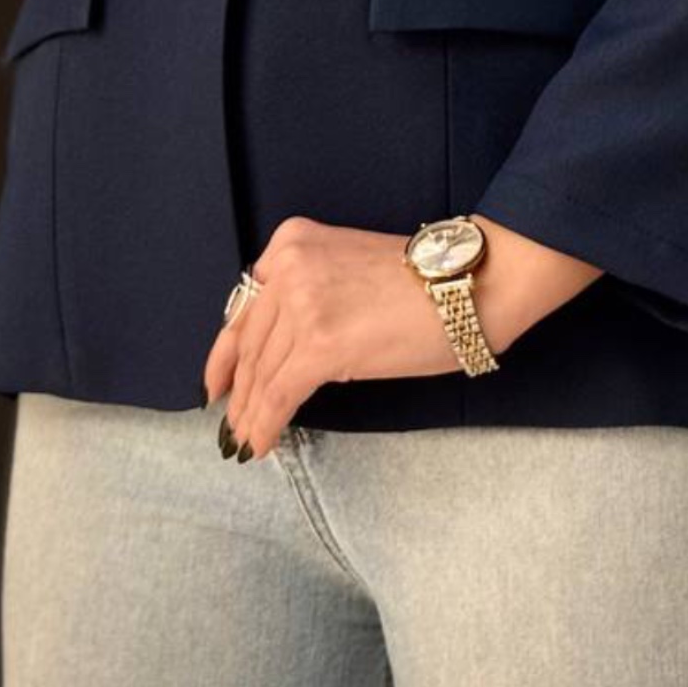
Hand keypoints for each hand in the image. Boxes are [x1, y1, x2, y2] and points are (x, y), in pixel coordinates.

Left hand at [203, 214, 603, 460]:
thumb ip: (308, 294)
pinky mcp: (321, 344)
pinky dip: (266, 423)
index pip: (245, 308)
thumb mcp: (347, 268)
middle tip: (232, 425)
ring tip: (245, 442)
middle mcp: (287, 267)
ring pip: (263, 372)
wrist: (470, 284)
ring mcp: (302, 305)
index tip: (217, 383)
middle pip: (251, 344)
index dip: (227, 354)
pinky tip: (261, 443)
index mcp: (291, 243)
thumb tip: (281, 350)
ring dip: (251, 414)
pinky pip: (280, 393)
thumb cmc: (425, 282)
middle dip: (239, 391)